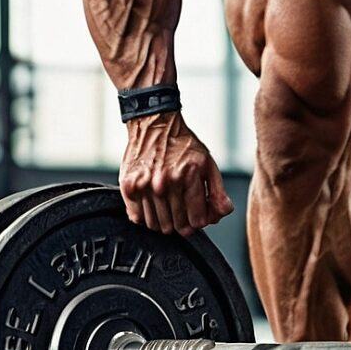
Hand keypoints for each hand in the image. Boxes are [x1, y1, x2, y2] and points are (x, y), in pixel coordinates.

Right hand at [119, 112, 233, 235]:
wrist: (154, 123)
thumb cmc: (181, 144)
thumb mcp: (207, 163)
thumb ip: (218, 191)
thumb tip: (221, 213)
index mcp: (188, 176)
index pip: (197, 220)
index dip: (198, 221)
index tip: (195, 216)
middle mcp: (165, 183)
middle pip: (176, 225)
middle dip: (182, 223)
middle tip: (181, 213)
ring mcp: (145, 186)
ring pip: (156, 225)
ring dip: (163, 222)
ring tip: (166, 208)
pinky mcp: (129, 187)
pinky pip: (137, 218)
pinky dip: (145, 217)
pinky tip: (152, 205)